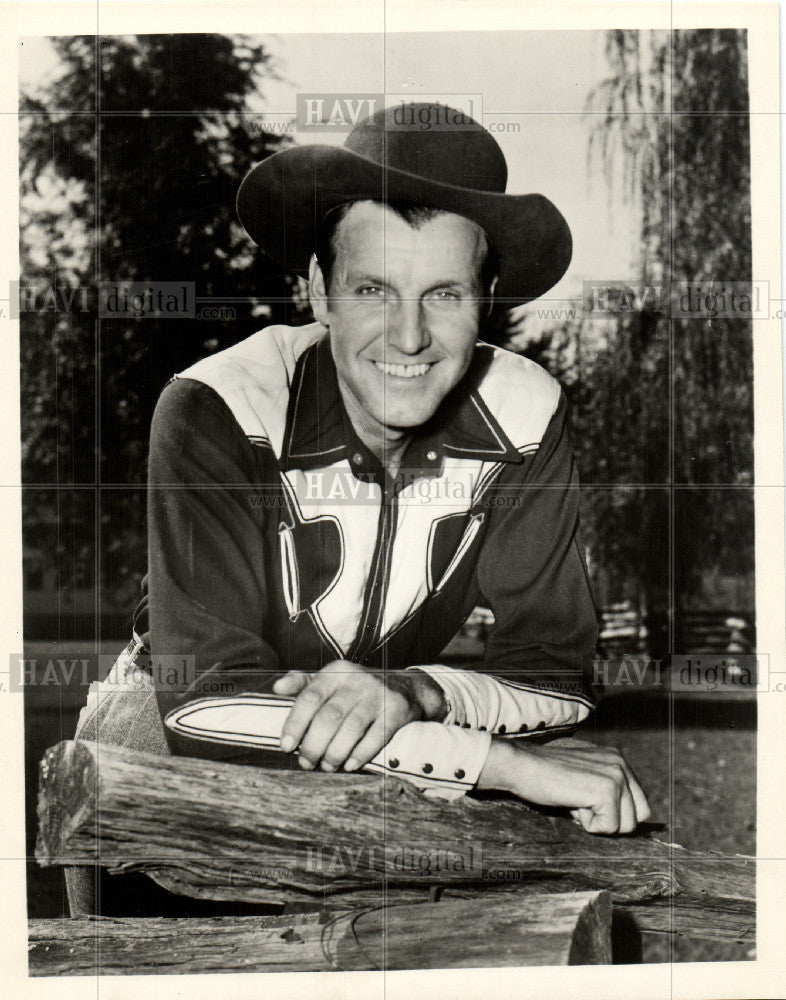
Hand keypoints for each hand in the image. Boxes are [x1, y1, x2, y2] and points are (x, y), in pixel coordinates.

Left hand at [272, 662, 443, 771]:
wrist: (406, 688)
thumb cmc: (357, 688)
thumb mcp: (331, 679)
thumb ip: (303, 683)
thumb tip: (276, 688)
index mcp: (336, 672)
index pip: (310, 697)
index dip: (295, 724)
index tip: (285, 746)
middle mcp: (356, 681)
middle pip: (329, 717)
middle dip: (313, 745)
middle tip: (306, 762)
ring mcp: (377, 696)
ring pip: (351, 729)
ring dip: (334, 753)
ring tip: (326, 766)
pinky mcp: (395, 712)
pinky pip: (376, 737)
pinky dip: (360, 754)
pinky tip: (349, 765)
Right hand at [478, 735, 650, 834]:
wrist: (522, 766)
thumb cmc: (546, 776)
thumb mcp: (583, 777)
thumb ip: (606, 790)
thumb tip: (627, 822)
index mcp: (618, 760)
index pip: (639, 806)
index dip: (613, 815)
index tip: (585, 800)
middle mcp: (622, 764)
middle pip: (637, 818)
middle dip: (609, 820)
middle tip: (580, 802)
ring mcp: (616, 776)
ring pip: (625, 826)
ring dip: (597, 822)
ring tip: (575, 799)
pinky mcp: (607, 789)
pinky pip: (608, 827)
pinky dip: (587, 824)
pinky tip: (571, 802)